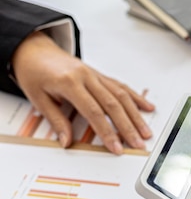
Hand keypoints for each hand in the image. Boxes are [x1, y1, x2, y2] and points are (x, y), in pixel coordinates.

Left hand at [11, 31, 154, 154]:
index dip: (107, 132)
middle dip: (128, 127)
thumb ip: (56, 121)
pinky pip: (121, 87)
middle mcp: (86, 77)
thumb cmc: (34, 73)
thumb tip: (67, 142)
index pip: (94, 112)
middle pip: (113, 105)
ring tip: (146, 132)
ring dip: (136, 115)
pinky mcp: (100, 75)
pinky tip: (148, 107)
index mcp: (69, 83)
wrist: (34, 50)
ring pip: (121, 96)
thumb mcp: (38, 99)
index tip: (116, 147)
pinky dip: (136, 98)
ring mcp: (95, 75)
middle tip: (137, 143)